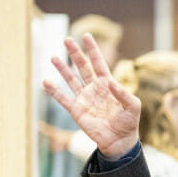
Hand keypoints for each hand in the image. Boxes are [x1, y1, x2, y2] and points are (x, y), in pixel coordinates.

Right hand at [42, 33, 140, 158]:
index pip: (99, 63)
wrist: (119, 141)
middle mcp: (94, 88)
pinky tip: (45, 82)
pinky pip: (63, 99)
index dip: (93, 50)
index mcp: (108, 84)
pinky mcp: (77, 110)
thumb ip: (124, 94)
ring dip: (62, 68)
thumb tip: (111, 82)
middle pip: (83, 67)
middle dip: (75, 53)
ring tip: (53, 57)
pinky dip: (54, 91)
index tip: (86, 36)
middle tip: (67, 39)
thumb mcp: (132, 106)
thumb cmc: (128, 122)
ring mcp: (84, 98)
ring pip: (71, 79)